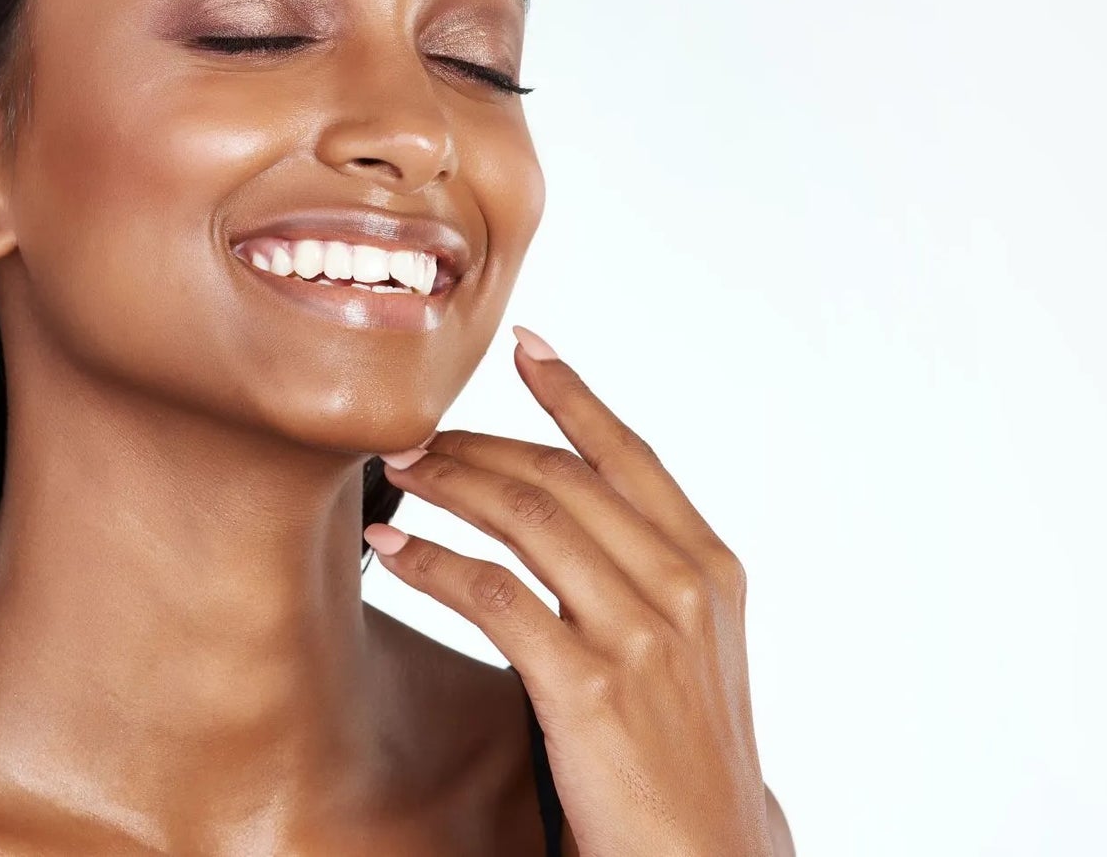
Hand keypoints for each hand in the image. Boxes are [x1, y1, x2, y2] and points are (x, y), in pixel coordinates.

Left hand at [363, 326, 774, 856]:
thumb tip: (568, 520)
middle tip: (416, 434)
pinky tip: (394, 551)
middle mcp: (683, 588)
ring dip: (450, 484)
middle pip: (564, 477)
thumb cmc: (683, 759)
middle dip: (479, 443)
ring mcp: (640, 635)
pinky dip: (433, 562)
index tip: (524, 347)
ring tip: (396, 472)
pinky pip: (494, 595)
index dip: (573, 394)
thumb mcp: (688, 652)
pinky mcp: (589, 687)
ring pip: (527, 519)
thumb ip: (641, 580)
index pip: (632, 457)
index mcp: (712, 570)